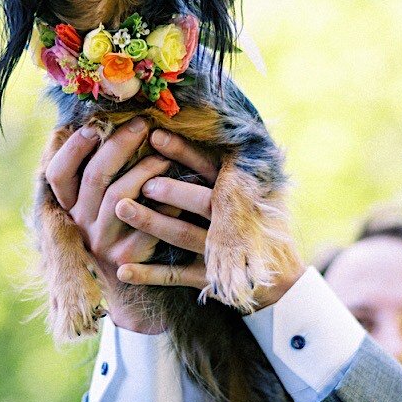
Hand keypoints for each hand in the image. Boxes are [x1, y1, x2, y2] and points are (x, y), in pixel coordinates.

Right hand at [44, 118, 176, 332]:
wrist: (126, 297)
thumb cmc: (114, 236)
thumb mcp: (93, 211)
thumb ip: (91, 176)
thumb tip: (84, 127)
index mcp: (69, 210)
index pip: (59, 175)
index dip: (73, 149)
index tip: (93, 125)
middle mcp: (82, 226)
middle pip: (95, 178)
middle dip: (120, 145)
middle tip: (142, 124)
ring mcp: (105, 243)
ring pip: (121, 198)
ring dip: (145, 171)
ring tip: (165, 155)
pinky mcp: (130, 258)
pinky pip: (149, 224)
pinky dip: (166, 203)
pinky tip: (181, 186)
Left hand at [115, 130, 305, 310]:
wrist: (280, 278)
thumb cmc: (260, 225)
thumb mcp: (259, 192)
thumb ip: (231, 168)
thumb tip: (208, 123)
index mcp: (240, 194)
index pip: (211, 168)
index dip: (184, 153)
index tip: (155, 136)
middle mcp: (231, 221)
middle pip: (200, 201)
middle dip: (171, 191)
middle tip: (142, 180)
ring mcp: (219, 252)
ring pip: (182, 234)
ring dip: (151, 223)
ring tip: (120, 209)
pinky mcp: (209, 279)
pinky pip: (175, 276)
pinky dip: (149, 274)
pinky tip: (122, 270)